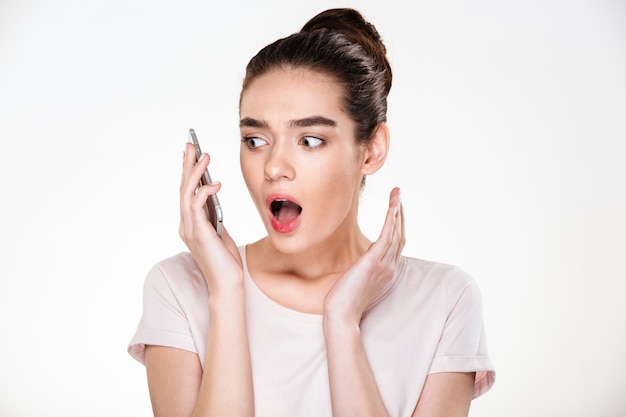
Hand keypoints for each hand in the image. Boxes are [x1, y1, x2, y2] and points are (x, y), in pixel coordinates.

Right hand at [179, 142, 242, 296]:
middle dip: (187, 165)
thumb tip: (214, 195)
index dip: (188, 172)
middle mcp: (185, 224)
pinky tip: (215, 184)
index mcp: (190, 224)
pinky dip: (204, 192)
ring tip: (204, 155)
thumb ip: (214, 215)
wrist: (227, 284)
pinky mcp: (198, 233)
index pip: (186, 193)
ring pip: (186, 194)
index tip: (192, 154)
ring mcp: (189, 229)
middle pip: (183, 188)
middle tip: (190, 144)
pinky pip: (196, 206)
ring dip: (195, 173)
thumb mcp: (221, 232)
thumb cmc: (226, 261)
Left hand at [324, 187, 404, 324]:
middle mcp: (389, 266)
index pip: (396, 241)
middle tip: (399, 193)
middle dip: (400, 212)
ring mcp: (384, 265)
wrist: (341, 314)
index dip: (398, 223)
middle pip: (400, 234)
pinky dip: (391, 221)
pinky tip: (392, 208)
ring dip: (397, 211)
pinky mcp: (373, 262)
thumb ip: (363, 267)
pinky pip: (387, 237)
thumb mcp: (357, 279)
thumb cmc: (344, 299)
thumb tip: (360, 260)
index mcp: (386, 270)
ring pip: (396, 232)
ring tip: (397, 194)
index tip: (396, 207)